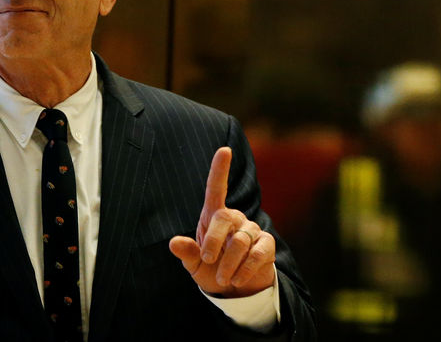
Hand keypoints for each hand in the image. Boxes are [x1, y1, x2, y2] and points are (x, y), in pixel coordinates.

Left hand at [169, 147, 275, 297]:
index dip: (220, 169)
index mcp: (214, 216)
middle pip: (224, 218)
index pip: (217, 188)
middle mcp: (234, 218)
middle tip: (208, 260)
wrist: (235, 290)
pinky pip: (258, 252)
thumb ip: (187, 252)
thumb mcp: (195, 263)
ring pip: (240, 240)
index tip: (224, 150)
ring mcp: (252, 229)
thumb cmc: (212, 270)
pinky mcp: (266, 244)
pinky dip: (246, 268)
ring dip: (228, 263)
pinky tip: (237, 279)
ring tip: (223, 279)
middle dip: (214, 241)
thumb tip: (173, 243)